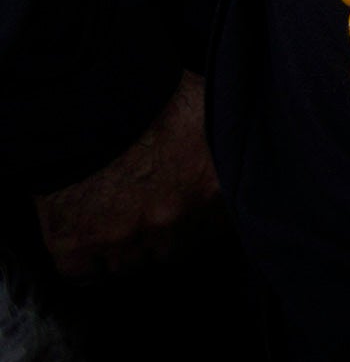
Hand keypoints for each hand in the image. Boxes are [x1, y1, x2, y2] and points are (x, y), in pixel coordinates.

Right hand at [34, 74, 218, 278]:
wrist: (84, 97)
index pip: (220, 228)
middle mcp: (172, 221)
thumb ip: (224, 146)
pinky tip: (86, 246)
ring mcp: (122, 238)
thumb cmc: (150, 96)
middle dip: (164, 235)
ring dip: (125, 250)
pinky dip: (85, 266)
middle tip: (148, 212)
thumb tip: (249, 151)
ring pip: (130, 267)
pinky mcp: (75, 245)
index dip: (202, 219)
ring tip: (116, 224)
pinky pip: (84, 277)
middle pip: (174, 250)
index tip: (189, 210)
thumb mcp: (208, 111)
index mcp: (212, 188)